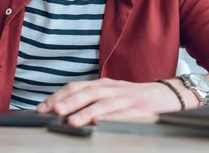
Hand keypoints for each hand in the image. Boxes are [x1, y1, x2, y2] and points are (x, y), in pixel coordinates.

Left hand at [36, 78, 182, 126]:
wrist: (167, 93)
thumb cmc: (135, 97)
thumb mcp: (110, 94)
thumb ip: (90, 100)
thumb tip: (65, 110)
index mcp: (101, 84)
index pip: (74, 87)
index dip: (57, 96)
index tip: (42, 108)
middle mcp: (110, 88)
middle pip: (85, 92)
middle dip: (66, 102)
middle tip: (51, 111)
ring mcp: (125, 98)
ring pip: (101, 103)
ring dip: (85, 111)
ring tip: (72, 120)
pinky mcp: (139, 109)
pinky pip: (123, 114)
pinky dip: (110, 118)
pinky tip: (101, 123)